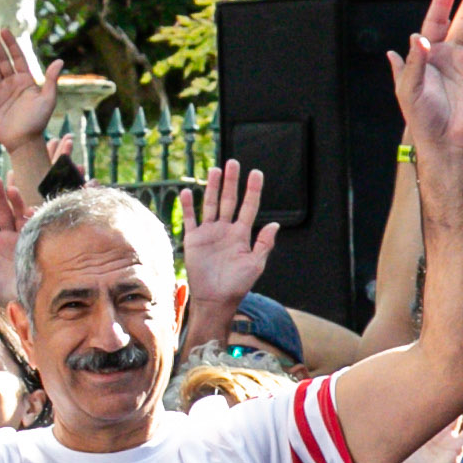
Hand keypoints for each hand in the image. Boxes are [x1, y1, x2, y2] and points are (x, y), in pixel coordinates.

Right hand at [0, 26, 59, 156]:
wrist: (24, 141)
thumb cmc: (38, 121)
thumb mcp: (48, 99)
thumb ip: (51, 80)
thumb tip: (59, 61)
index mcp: (25, 80)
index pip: (17, 57)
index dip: (11, 44)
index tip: (4, 31)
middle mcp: (11, 83)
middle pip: (1, 60)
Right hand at [177, 158, 277, 329]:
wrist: (214, 300)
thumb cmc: (237, 285)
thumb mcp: (255, 264)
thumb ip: (264, 244)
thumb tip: (275, 224)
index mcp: (242, 234)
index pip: (249, 207)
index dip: (253, 190)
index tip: (256, 173)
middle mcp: (225, 230)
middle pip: (229, 200)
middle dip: (231, 182)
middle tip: (233, 163)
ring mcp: (209, 233)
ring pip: (211, 205)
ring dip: (212, 188)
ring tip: (215, 170)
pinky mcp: (193, 240)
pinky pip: (190, 219)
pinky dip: (189, 206)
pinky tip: (187, 191)